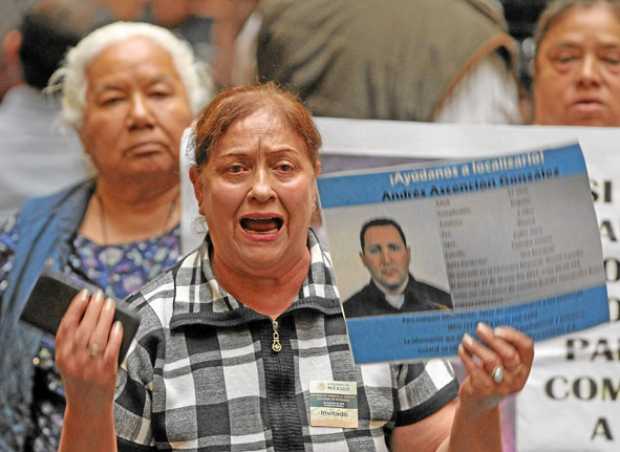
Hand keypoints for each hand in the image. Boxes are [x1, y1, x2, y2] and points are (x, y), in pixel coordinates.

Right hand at [55, 289, 122, 416]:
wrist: (87, 406)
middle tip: (100, 294)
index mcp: (61, 356)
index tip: (83, 294)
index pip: (66, 326)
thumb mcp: (69, 361)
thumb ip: (74, 343)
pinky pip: (112, 348)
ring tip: (110, 303)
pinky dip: (115, 334)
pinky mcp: (106, 370)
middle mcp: (74, 360)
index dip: (75, 308)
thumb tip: (88, 313)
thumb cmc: (79, 378)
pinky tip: (118, 324)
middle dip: (93, 308)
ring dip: (105, 316)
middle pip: (84, 327)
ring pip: (98, 335)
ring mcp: (90, 365)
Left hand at [457, 322, 533, 414]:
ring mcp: (501, 386)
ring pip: (491, 360)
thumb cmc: (491, 377)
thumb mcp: (503, 364)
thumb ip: (501, 348)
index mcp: (524, 367)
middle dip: (493, 338)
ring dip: (477, 346)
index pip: (527, 347)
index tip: (498, 329)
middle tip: (480, 328)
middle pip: (509, 354)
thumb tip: (488, 326)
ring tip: (467, 339)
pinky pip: (474, 368)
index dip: (513, 335)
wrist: (479, 402)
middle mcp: (516, 378)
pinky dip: (466, 355)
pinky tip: (462, 349)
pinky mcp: (484, 389)